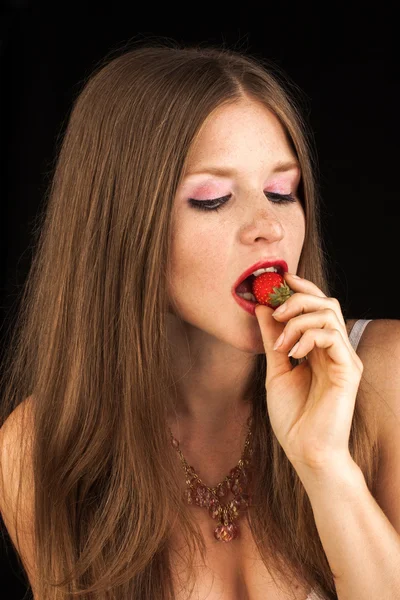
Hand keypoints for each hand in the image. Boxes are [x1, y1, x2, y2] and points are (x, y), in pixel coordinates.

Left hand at [254, 272, 363, 473]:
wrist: (305, 451)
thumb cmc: (292, 417)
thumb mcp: (275, 371)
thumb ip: (272, 339)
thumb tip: (262, 308)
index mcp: (318, 349)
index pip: (316, 307)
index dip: (300, 289)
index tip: (278, 280)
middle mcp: (334, 349)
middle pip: (326, 303)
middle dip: (298, 298)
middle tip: (274, 309)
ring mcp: (344, 358)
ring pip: (329, 314)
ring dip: (298, 320)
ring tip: (280, 343)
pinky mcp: (349, 369)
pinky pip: (332, 335)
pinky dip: (308, 336)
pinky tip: (293, 353)